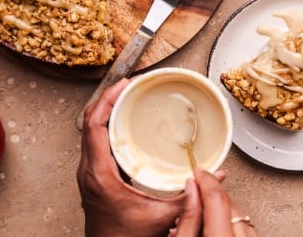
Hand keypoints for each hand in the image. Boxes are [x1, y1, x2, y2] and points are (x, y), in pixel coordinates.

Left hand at [77, 79, 186, 236]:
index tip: (124, 85)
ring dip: (106, 111)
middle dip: (108, 98)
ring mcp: (89, 175)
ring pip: (90, 132)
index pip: (94, 126)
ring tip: (126, 96)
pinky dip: (107, 126)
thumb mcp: (162, 217)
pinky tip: (123, 124)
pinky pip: (95, 142)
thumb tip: (214, 178)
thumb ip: (189, 197)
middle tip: (129, 84)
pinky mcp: (94, 179)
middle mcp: (89, 172)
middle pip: (89, 123)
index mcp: (100, 174)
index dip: (107, 100)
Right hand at [170, 167, 257, 236]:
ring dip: (223, 211)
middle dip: (212, 197)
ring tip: (204, 220)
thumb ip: (188, 219)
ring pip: (240, 214)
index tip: (199, 172)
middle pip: (230, 204)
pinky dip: (232, 223)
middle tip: (195, 197)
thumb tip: (191, 189)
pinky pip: (247, 226)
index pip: (217, 199)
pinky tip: (219, 228)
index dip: (206, 181)